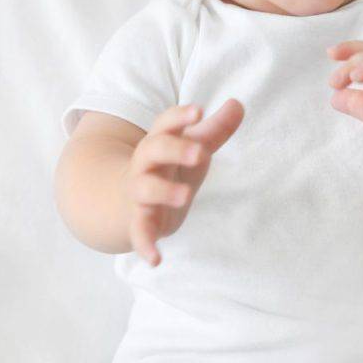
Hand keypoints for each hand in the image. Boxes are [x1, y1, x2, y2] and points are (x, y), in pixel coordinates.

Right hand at [124, 99, 243, 266]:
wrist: (124, 200)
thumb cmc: (168, 168)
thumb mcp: (192, 148)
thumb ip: (216, 129)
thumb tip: (238, 103)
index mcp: (160, 141)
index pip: (166, 123)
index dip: (180, 116)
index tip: (199, 111)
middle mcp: (146, 164)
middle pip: (153, 149)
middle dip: (175, 149)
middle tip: (201, 154)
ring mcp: (140, 192)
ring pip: (144, 188)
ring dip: (163, 190)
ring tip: (186, 195)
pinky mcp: (140, 221)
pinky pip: (138, 231)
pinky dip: (145, 244)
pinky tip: (156, 260)